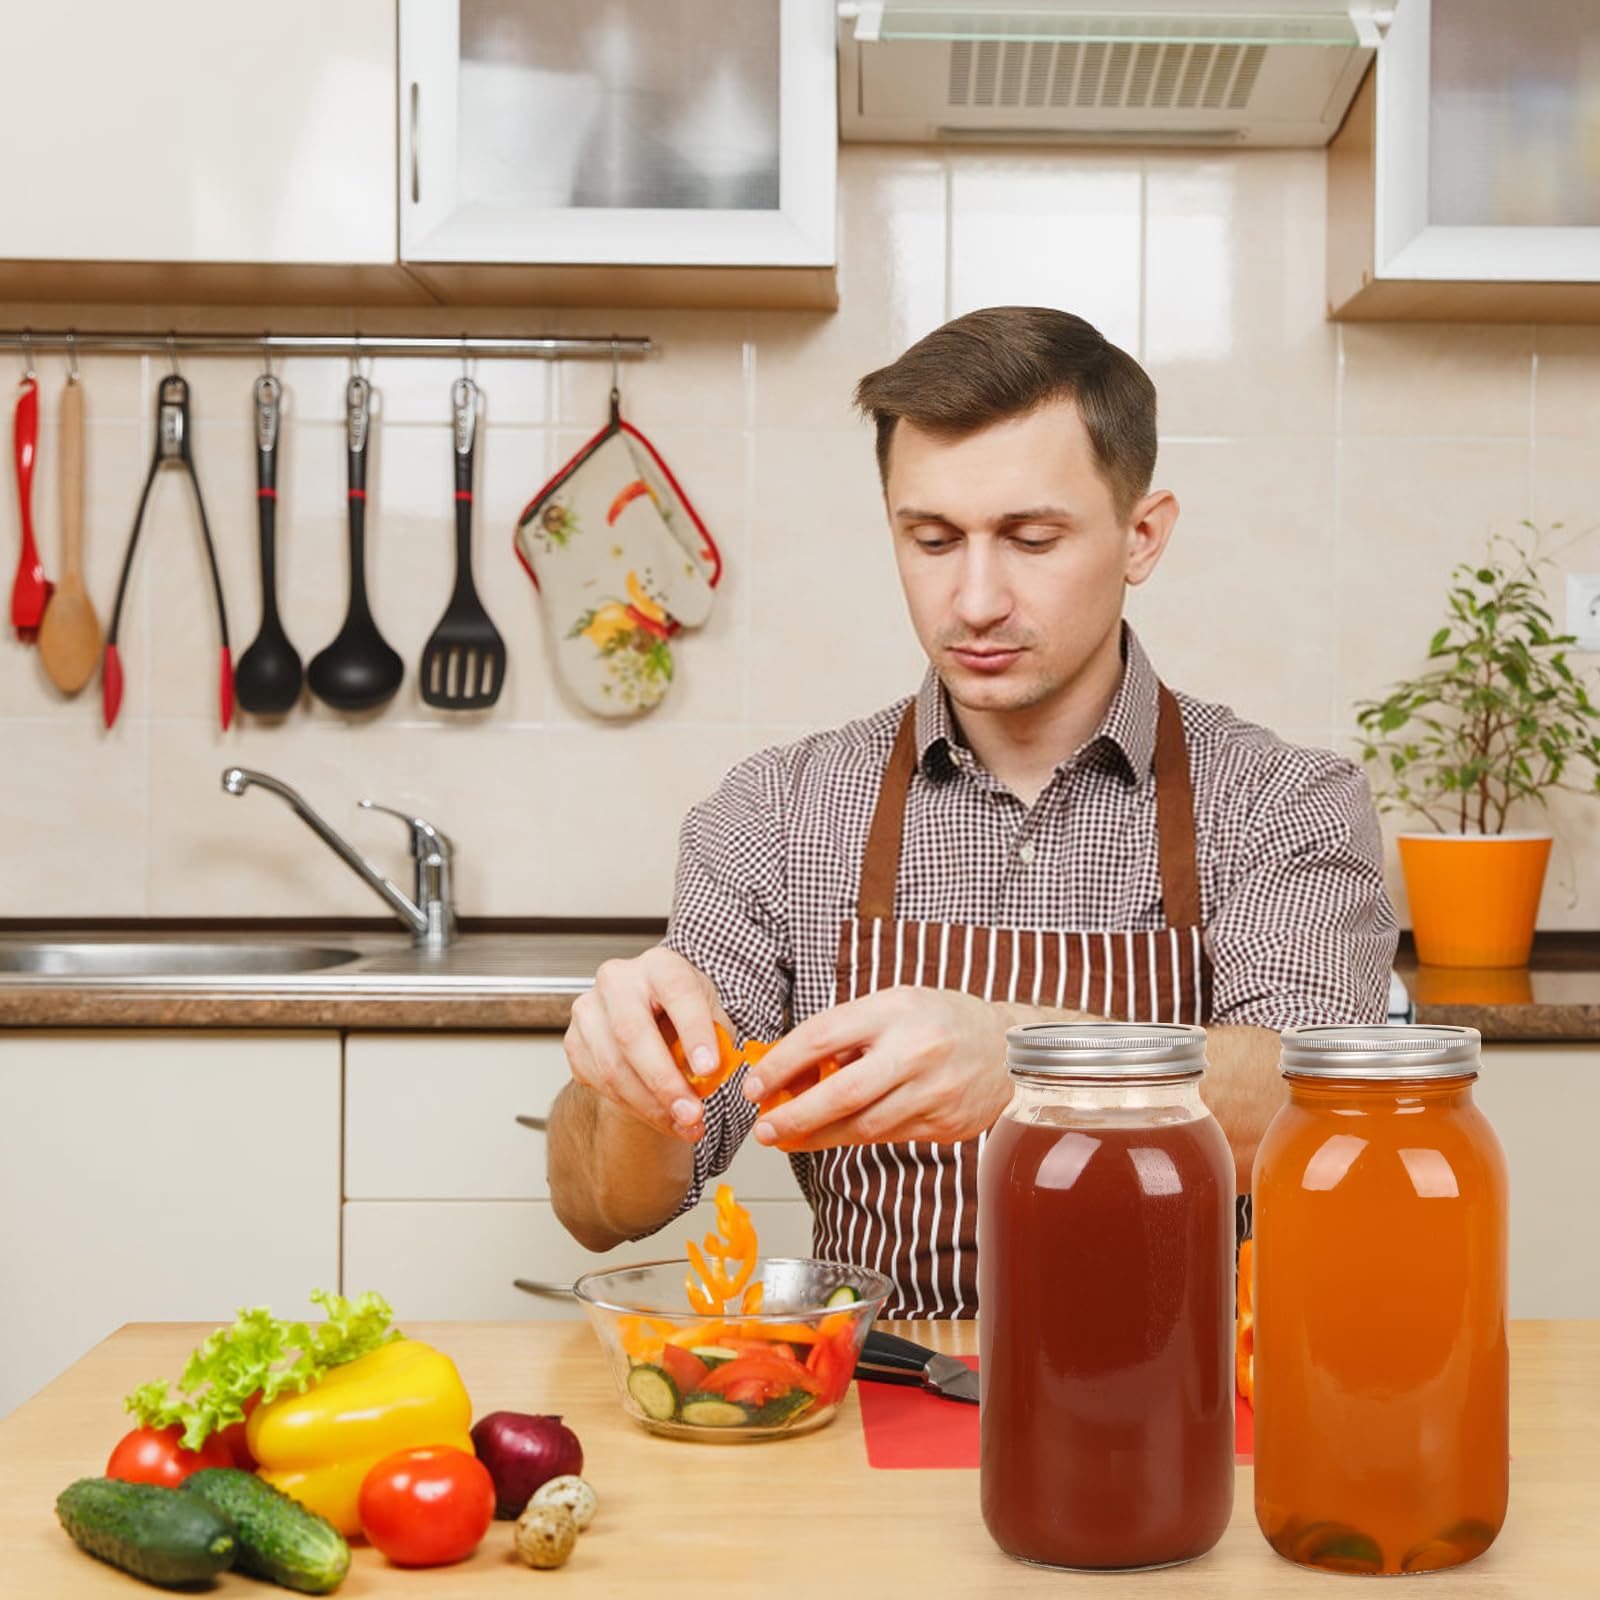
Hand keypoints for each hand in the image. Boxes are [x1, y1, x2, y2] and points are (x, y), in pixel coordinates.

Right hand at [564, 948, 730, 1141]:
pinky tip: (661, 1117)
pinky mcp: (574, 1041)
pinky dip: (635, 1108)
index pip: (676, 991)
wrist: (650, 1018)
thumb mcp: (712, 1016)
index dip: (694, 1030)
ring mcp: (589, 1009)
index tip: (710, 1068)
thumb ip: (717, 1041)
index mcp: (660, 965)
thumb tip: (712, 1076)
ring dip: (650, 1105)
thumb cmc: (683, 1013)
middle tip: (691, 1113)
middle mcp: (618, 980)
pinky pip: (601, 1083)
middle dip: (664, 1082)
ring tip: (682, 1124)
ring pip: (613, 1066)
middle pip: (632, 1032)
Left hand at [740, 986, 1010, 1151]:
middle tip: (764, 1129)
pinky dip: (855, 1138)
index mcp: (894, 1009)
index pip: (822, 1037)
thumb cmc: (939, 1020)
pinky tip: (835, 1135)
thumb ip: (847, 1033)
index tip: (755, 1085)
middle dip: (794, 1116)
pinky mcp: (945, 1123)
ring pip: (862, 1127)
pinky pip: (888, 1137)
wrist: (1009, 1047)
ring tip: (789, 1138)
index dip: (781, 1065)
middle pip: (841, 1093)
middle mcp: (915, 1050)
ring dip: (818, 1137)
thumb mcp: (893, 1005)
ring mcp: (933, 1091)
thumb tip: (791, 1070)